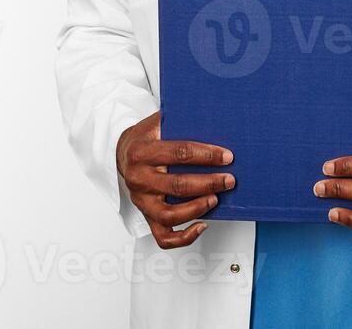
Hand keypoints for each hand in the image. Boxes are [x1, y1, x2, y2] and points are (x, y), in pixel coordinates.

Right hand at [115, 111, 233, 249]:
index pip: (179, 153)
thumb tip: (213, 114)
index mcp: (142, 152)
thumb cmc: (146, 138)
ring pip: (170, 214)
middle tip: (229, 179)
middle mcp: (139, 178)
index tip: (226, 156)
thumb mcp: (157, 122)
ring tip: (216, 199)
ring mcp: (142, 200)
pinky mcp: (146, 216)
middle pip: (178, 185)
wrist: (122, 153)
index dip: (206, 155)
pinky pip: (164, 236)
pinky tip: (202, 225)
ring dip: (198, 208)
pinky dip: (185, 237)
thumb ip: (179, 120)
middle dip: (209, 182)